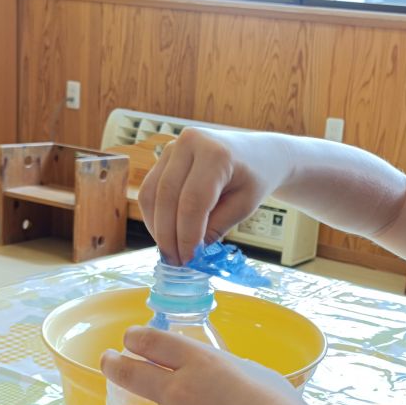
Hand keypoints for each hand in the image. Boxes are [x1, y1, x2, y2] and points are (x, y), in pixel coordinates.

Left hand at [95, 326, 326, 404]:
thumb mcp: (256, 374)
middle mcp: (177, 391)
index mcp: (199, 362)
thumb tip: (229, 380)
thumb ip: (233, 374)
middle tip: (106, 363)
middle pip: (129, 374)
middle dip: (112, 366)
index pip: (154, 343)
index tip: (129, 339)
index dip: (135, 339)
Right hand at [138, 127, 292, 264]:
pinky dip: (155, 216)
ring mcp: (172, 146)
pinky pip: (150, 189)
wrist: (255, 152)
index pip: (193, 200)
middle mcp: (189, 143)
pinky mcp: (163, 156)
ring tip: (170, 251)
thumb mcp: (244, 206)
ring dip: (157, 227)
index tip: (188, 259)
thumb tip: (190, 254)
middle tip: (175, 262)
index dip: (186, 234)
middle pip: (166, 196)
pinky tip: (166, 234)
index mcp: (216, 153)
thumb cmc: (254, 178)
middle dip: (167, 235)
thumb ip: (217, 227)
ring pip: (151, 193)